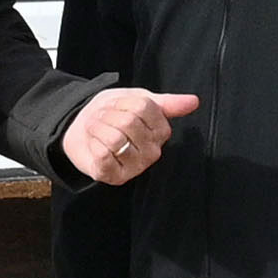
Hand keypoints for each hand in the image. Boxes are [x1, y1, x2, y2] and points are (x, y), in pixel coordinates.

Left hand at [63, 88, 201, 184]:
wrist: (82, 129)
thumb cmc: (114, 114)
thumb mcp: (139, 100)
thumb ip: (168, 103)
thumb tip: (195, 101)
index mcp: (161, 132)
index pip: (143, 107)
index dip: (124, 102)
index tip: (118, 106)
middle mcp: (153, 152)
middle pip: (128, 123)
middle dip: (108, 115)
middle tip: (103, 118)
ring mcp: (135, 167)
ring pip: (115, 138)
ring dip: (98, 128)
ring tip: (97, 129)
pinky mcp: (115, 177)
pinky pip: (103, 154)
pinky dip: (93, 143)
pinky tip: (94, 144)